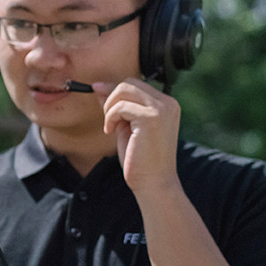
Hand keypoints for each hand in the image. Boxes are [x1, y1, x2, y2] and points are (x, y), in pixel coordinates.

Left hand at [94, 78, 181, 194]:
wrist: (153, 182)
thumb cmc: (139, 157)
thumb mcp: (126, 125)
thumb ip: (116, 106)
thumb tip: (98, 86)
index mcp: (166, 104)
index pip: (135, 84)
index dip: (114, 92)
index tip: (99, 98)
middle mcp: (168, 103)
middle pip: (129, 83)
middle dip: (111, 98)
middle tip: (108, 120)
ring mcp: (162, 109)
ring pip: (123, 90)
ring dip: (109, 108)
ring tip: (111, 127)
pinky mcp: (152, 118)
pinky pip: (120, 107)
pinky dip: (110, 118)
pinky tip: (111, 132)